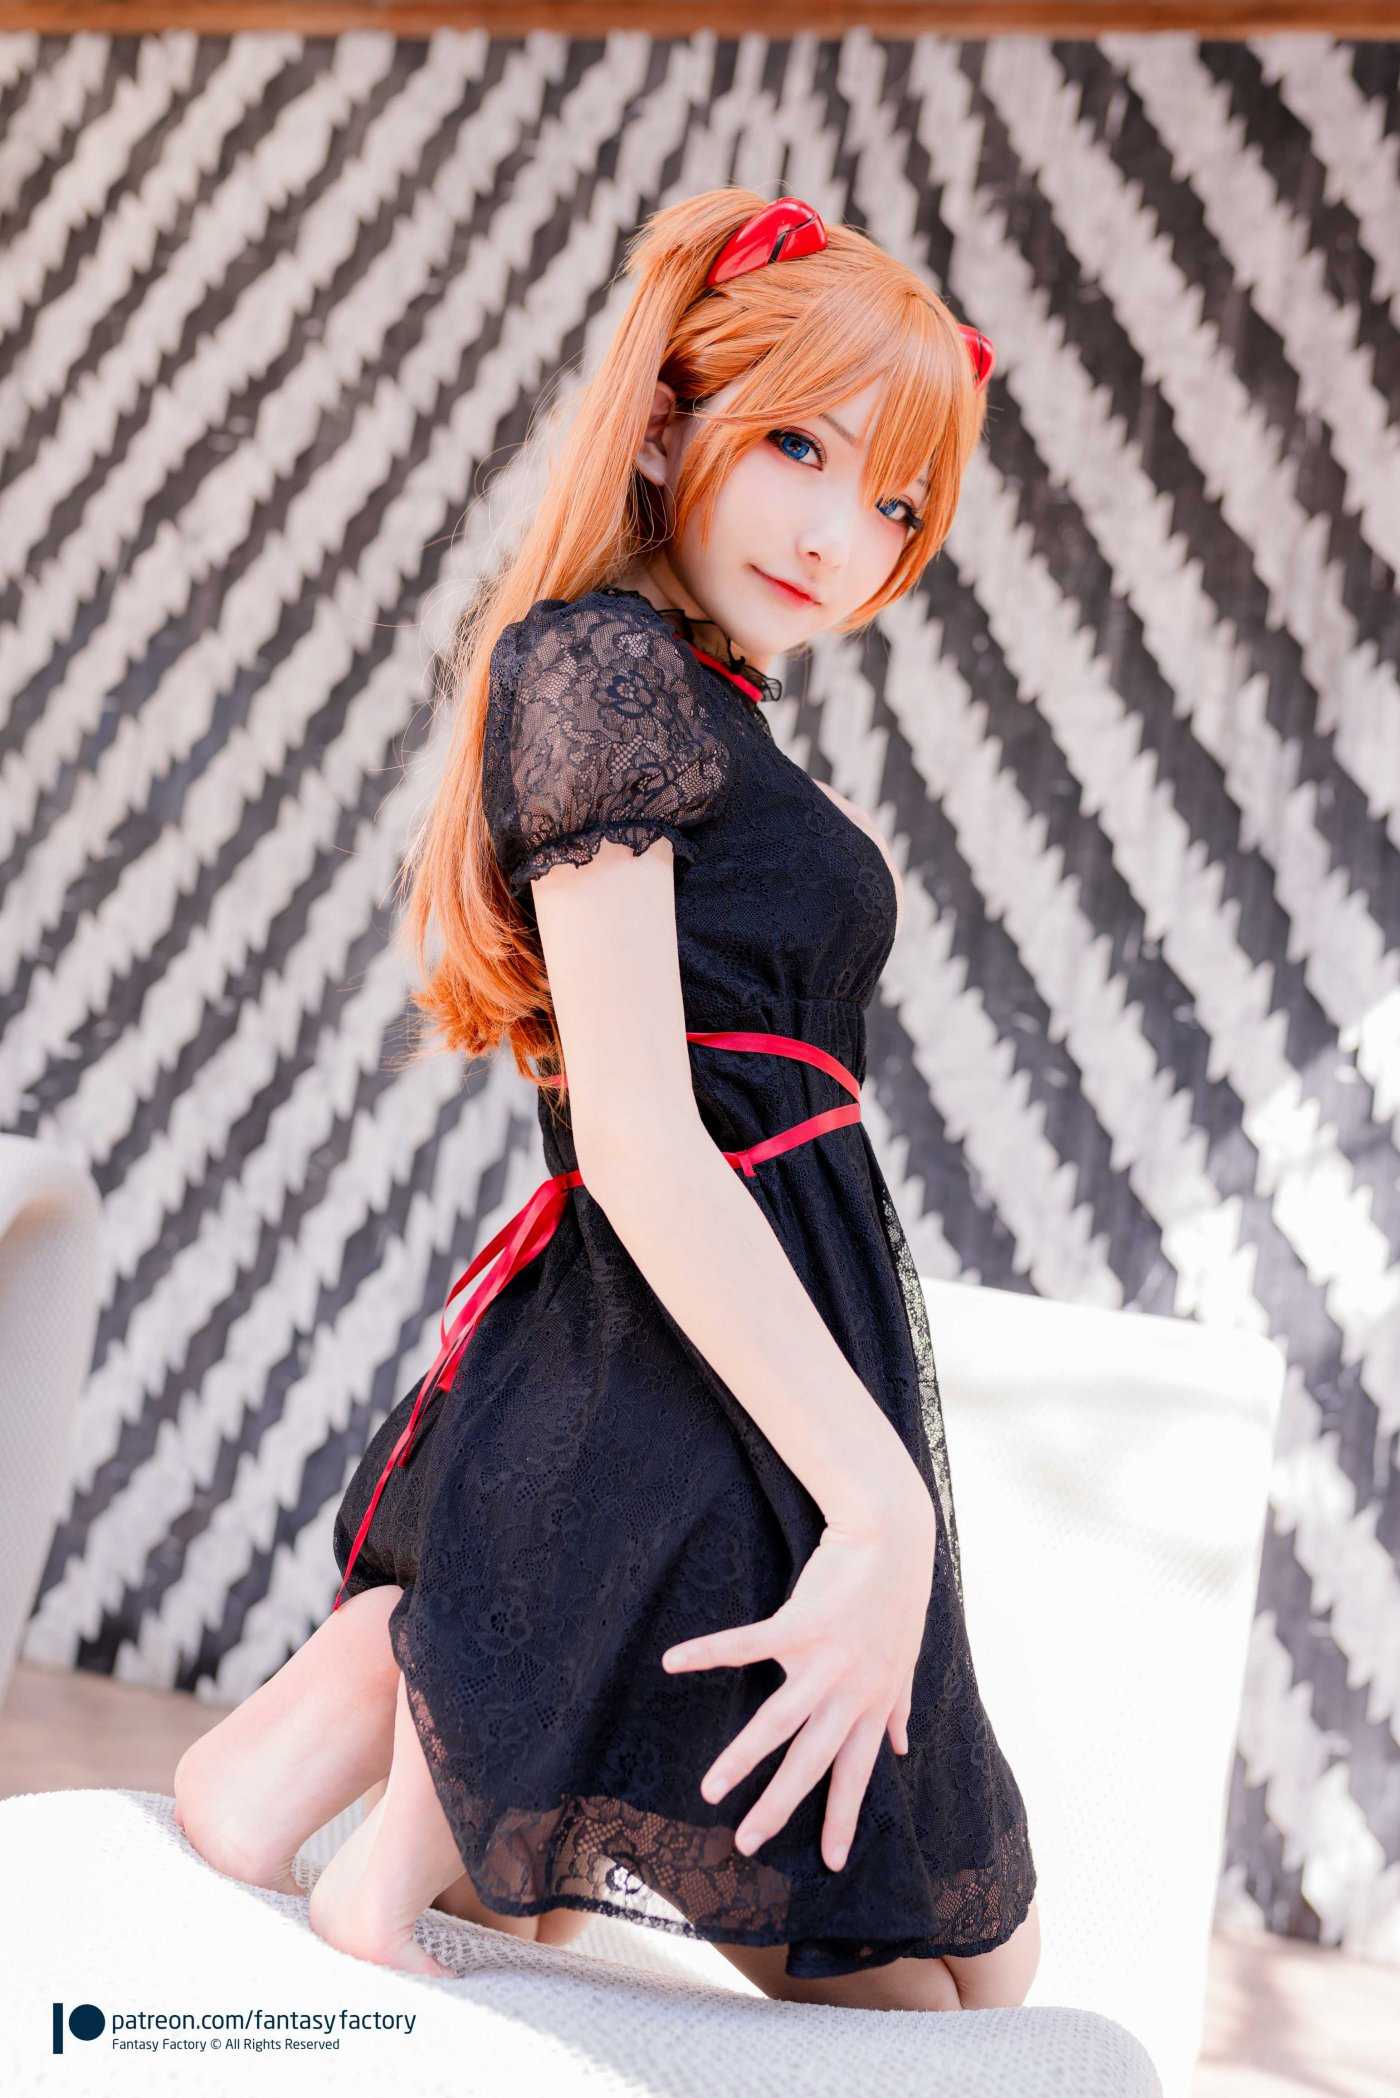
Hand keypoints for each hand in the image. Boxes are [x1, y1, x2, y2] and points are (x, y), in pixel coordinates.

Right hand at [660, 1495, 936, 1872]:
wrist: (893, 1538)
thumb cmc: (895, 1598)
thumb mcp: (905, 1661)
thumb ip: (898, 1707)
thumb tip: (902, 1748)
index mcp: (872, 1704)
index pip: (856, 1774)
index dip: (843, 1819)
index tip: (830, 1864)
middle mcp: (850, 1692)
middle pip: (811, 1761)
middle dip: (778, 1807)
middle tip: (747, 1845)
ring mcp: (825, 1660)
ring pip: (779, 1721)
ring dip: (742, 1758)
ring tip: (710, 1789)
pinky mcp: (801, 1622)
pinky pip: (747, 1644)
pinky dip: (708, 1652)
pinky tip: (672, 1662)